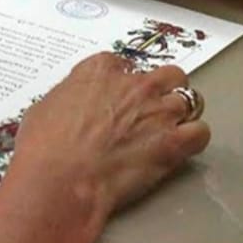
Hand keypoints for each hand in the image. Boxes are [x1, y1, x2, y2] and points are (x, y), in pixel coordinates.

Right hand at [0, 53, 209, 242]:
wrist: (58, 178)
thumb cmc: (42, 146)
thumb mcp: (45, 107)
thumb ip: (69, 98)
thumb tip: (72, 107)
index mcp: (100, 70)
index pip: (123, 64)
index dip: (122, 82)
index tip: (115, 98)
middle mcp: (135, 83)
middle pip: (168, 74)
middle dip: (164, 90)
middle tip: (150, 112)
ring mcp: (158, 111)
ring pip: (190, 99)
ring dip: (180, 115)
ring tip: (167, 133)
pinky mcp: (173, 142)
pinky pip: (201, 132)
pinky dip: (193, 140)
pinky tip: (181, 150)